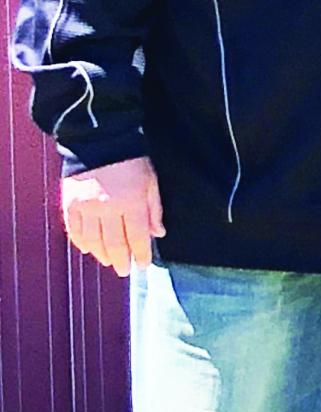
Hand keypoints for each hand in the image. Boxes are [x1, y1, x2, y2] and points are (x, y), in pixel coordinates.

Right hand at [60, 156, 164, 276]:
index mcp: (131, 202)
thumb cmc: (132, 161)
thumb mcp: (151, 182)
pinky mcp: (70, 202)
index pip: (137, 236)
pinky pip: (74, 229)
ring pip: (93, 239)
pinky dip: (81, 241)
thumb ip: (154, 209)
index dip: (140, 253)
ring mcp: (86, 206)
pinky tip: (87, 249)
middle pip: (114, 242)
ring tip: (109, 261)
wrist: (100, 141)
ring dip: (101, 254)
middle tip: (124, 270)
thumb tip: (158, 233)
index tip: (143, 264)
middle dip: (121, 259)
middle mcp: (107, 208)